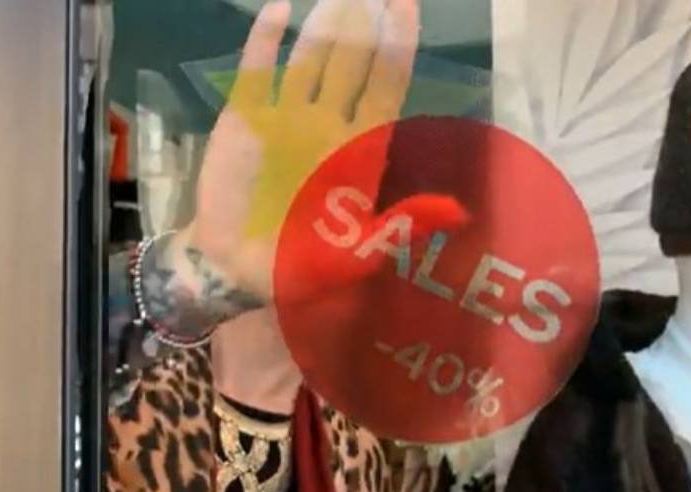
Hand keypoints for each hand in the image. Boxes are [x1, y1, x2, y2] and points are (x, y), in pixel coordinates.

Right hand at [183, 0, 465, 304]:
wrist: (234, 267)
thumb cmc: (298, 264)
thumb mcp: (356, 255)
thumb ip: (400, 229)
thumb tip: (456, 213)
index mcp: (360, 147)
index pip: (386, 85)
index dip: (398, 46)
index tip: (405, 6)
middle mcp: (329, 122)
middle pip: (353, 61)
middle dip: (365, 23)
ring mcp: (287, 114)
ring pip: (311, 57)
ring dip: (325, 24)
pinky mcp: (245, 116)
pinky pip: (258, 69)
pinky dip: (267, 40)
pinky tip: (280, 9)